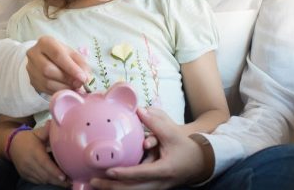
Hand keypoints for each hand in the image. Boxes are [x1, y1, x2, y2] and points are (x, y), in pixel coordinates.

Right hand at [9, 121, 69, 186]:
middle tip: (70, 182)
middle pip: (45, 175)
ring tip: (65, 182)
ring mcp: (26, 170)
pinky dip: (46, 181)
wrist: (11, 144)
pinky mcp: (24, 175)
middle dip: (58, 180)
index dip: (55, 172)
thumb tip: (57, 123)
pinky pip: (37, 181)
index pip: (45, 164)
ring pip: (42, 180)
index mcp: (34, 152)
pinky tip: (54, 180)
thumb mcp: (37, 132)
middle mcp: (29, 163)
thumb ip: (47, 130)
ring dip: (53, 182)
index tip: (64, 176)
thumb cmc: (27, 138)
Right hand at [26, 36, 90, 94]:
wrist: (45, 57)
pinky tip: (66, 89)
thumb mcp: (72, 54)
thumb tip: (86, 79)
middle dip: (67, 79)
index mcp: (45, 42)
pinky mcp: (32, 80)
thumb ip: (81, 64)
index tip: (83, 78)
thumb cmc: (61, 54)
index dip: (71, 68)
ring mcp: (31, 68)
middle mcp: (34, 54)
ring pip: (47, 82)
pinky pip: (46, 89)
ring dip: (64, 87)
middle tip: (79, 83)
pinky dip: (59, 91)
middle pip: (49, 70)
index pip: (58, 55)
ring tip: (74, 86)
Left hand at [90, 108, 208, 189]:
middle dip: (112, 188)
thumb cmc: (186, 147)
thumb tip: (139, 110)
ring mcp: (156, 188)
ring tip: (95, 185)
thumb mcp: (172, 134)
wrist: (200, 162)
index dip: (125, 174)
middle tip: (94, 182)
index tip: (109, 172)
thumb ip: (155, 123)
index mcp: (164, 170)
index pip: (141, 174)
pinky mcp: (153, 188)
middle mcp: (159, 183)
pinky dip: (121, 189)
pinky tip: (108, 186)